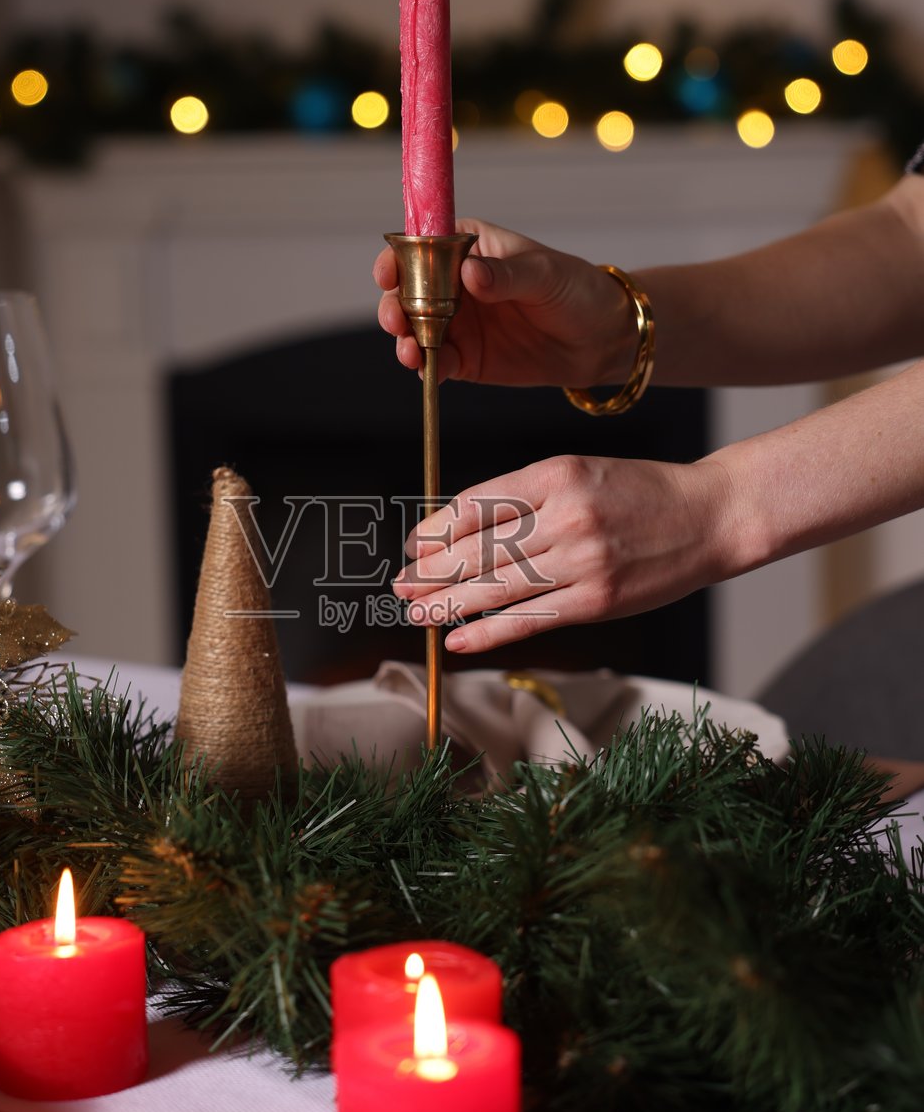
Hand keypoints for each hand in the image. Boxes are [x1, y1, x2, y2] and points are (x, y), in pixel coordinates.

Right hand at [374, 218, 637, 386]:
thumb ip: (506, 275)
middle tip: (396, 321)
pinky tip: (427, 370)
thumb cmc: (576, 289)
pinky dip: (427, 367)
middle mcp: (454, 284)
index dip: (398, 258)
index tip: (388, 274)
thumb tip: (470, 274)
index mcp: (468, 247)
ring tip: (410, 352)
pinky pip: (437, 362)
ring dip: (405, 340)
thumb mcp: (544, 274)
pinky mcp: (466, 358)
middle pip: (408, 291)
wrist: (601, 338)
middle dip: (394, 306)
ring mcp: (457, 323)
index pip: (422, 246)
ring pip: (416, 329)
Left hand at [393, 453, 734, 654]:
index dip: (436, 529)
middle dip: (431, 571)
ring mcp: (581, 560)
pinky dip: (488, 631)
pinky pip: (529, 619)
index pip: (477, 504)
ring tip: (415, 612)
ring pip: (496, 586)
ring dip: (448, 604)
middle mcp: (565, 515)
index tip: (414, 545)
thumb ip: (526, 499)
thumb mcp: (580, 474)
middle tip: (399, 585)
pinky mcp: (596, 600)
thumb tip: (460, 531)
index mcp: (556, 474)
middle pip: (478, 549)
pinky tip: (459, 638)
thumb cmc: (642, 495)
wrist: (712, 516)